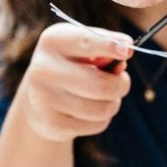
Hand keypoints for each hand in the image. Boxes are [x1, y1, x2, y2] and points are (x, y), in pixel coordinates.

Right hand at [17, 23, 133, 142]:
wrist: (38, 101)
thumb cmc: (71, 67)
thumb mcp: (83, 50)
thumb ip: (105, 48)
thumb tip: (125, 54)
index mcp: (53, 41)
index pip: (85, 42)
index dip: (109, 46)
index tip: (128, 49)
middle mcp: (43, 69)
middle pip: (101, 84)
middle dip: (121, 85)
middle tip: (122, 82)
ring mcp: (45, 99)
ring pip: (102, 108)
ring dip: (113, 103)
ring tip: (105, 97)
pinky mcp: (52, 124)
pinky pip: (98, 124)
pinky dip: (103, 119)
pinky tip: (89, 112)